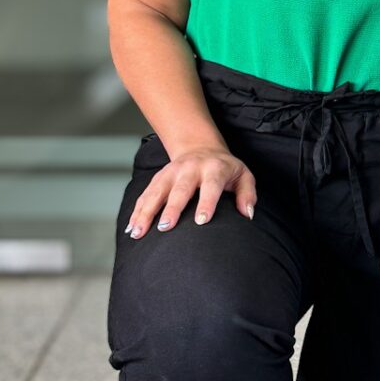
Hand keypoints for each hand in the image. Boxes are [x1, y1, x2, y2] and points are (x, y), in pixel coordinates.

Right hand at [125, 146, 257, 234]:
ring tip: (138, 232)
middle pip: (180, 189)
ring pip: (157, 191)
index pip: (211, 186)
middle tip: (166, 227)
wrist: (201, 148)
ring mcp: (171, 172)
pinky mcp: (159, 177)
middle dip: (172, 208)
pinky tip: (131, 228)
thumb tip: (247, 214)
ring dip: (146, 212)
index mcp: (214, 169)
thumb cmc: (225, 169)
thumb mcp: (243, 176)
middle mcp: (190, 168)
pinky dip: (137, 210)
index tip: (201, 221)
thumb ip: (247, 194)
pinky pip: (146, 194)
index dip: (206, 203)